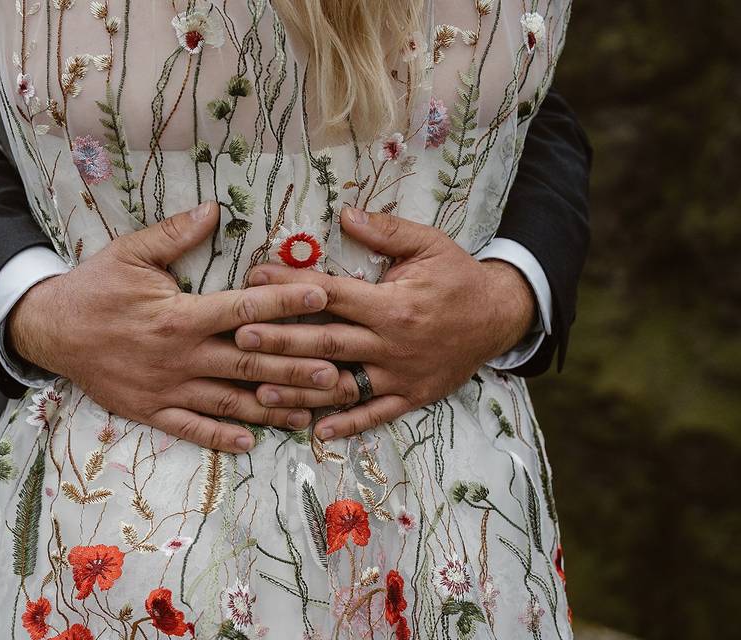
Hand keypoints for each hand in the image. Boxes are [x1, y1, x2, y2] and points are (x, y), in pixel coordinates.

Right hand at [9, 202, 339, 452]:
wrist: (49, 330)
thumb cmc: (94, 287)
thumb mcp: (129, 253)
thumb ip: (174, 234)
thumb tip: (214, 209)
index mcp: (179, 316)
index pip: (244, 310)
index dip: (286, 304)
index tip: (323, 299)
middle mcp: (179, 356)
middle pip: (249, 364)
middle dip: (296, 369)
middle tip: (339, 373)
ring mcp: (166, 388)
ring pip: (229, 402)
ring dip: (272, 408)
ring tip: (311, 413)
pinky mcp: (150, 410)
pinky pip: (191, 428)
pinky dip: (222, 437)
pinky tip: (252, 442)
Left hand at [234, 207, 535, 439]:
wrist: (501, 316)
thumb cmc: (459, 277)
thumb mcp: (429, 244)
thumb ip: (386, 231)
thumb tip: (345, 214)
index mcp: (393, 304)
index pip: (331, 294)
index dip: (290, 287)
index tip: (255, 280)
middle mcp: (392, 343)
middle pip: (327, 342)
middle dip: (281, 340)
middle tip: (239, 337)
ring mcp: (401, 375)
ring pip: (343, 385)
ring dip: (300, 390)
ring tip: (260, 390)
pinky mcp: (413, 396)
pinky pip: (376, 414)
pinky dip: (348, 424)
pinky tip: (317, 432)